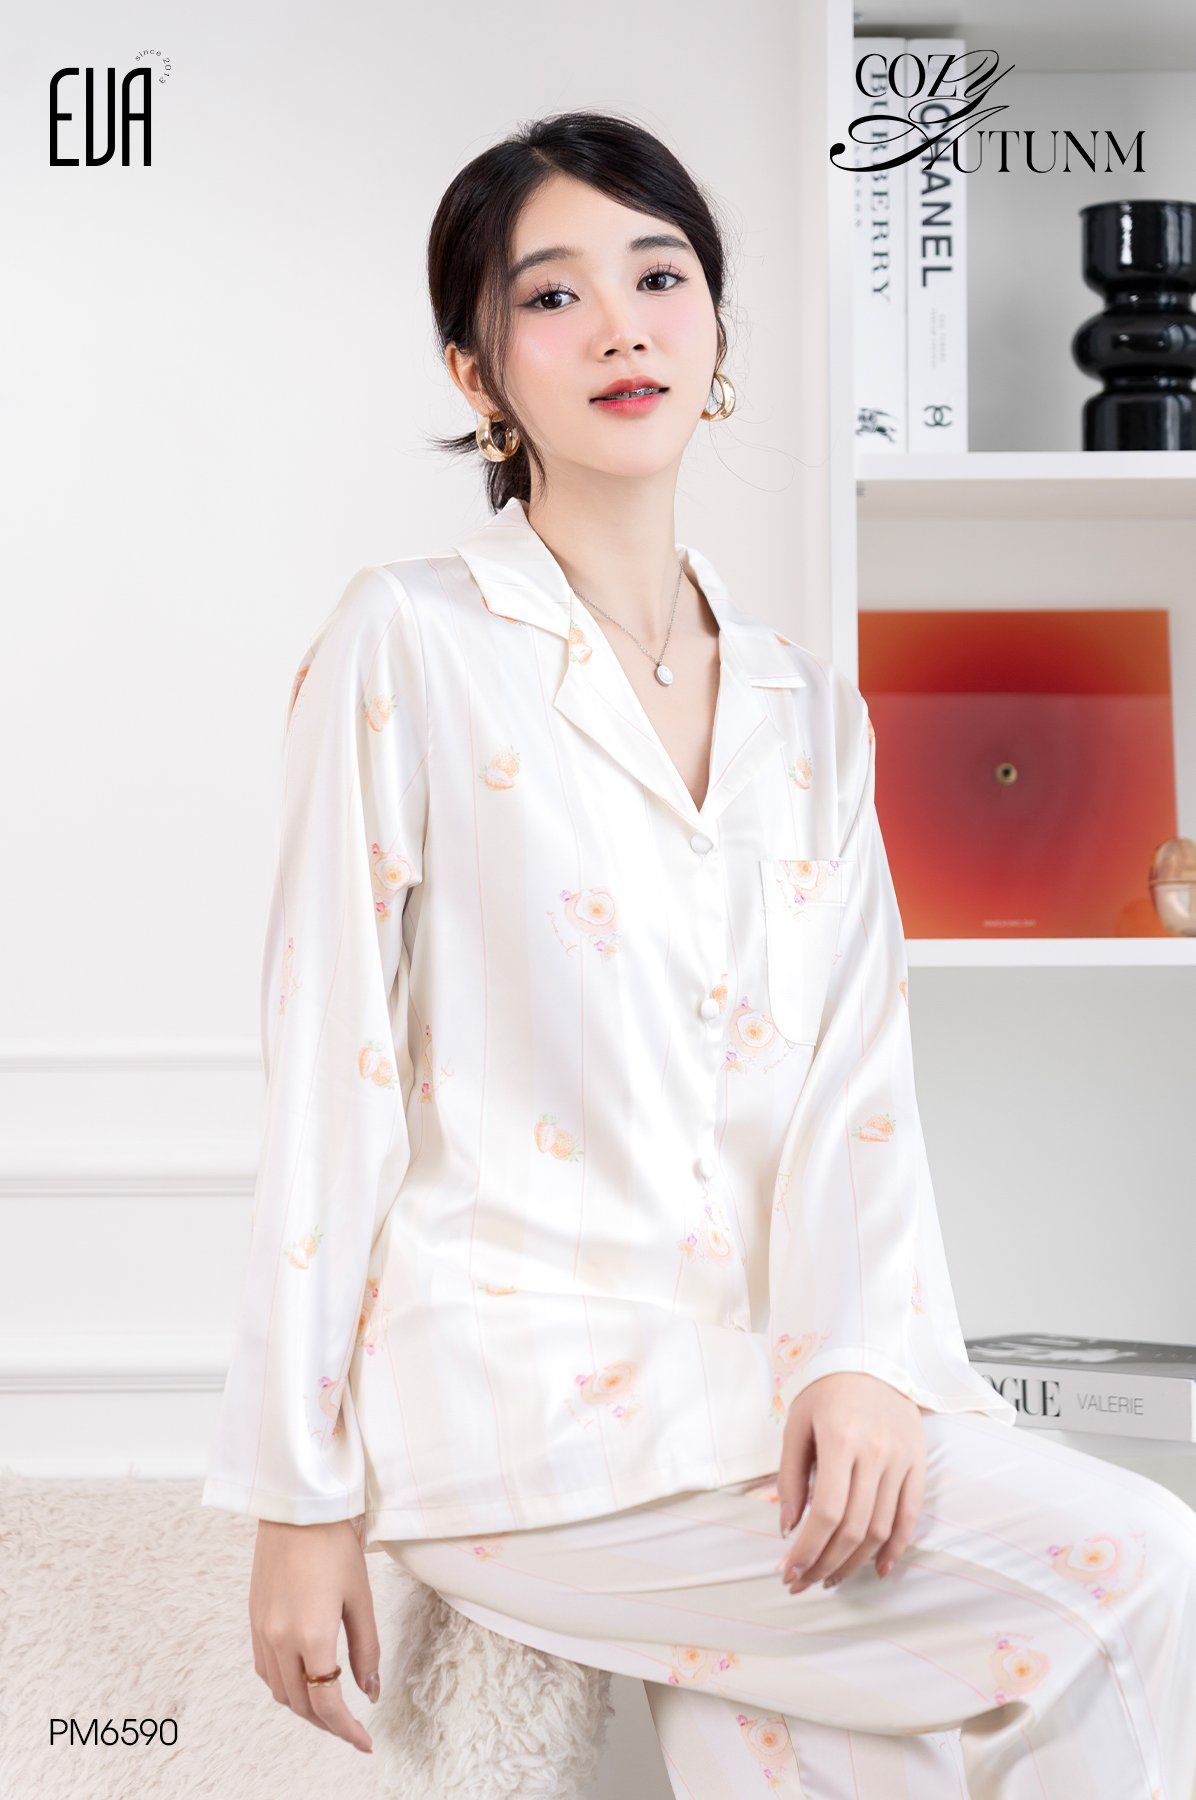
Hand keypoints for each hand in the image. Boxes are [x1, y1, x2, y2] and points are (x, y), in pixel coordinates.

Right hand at [249, 1515, 379, 1752]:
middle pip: (301, 1703)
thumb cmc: (334, 1543)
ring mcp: (262, 1630)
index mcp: (312, 1634)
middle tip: (351, 1729)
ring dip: (304, 1707)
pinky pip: (265, 1670)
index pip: (327, 1702)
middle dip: (327, 1723)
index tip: (365, 1743)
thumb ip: (366, 1648)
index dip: (346, 1730)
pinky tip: (302, 1679)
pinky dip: (284, 1685)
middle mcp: (280, 1638)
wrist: (297, 1506)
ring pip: (279, 1691)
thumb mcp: (360, 1597)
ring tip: (330, 1707)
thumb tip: (369, 1692)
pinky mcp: (254, 1619)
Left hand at [774, 1373, 925, 1593]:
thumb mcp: (796, 1424)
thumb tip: (787, 1529)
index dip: (807, 1549)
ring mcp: (901, 1460)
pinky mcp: (918, 1464)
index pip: (827, 1512)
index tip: (788, 1570)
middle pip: (854, 1528)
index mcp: (840, 1439)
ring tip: (829, 1579)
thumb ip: (790, 1477)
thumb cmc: (824, 1391)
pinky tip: (875, 1570)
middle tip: (802, 1583)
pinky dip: (895, 1549)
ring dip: (854, 1563)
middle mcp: (876, 1452)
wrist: (871, 1358)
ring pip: (882, 1529)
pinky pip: (910, 1517)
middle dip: (824, 1564)